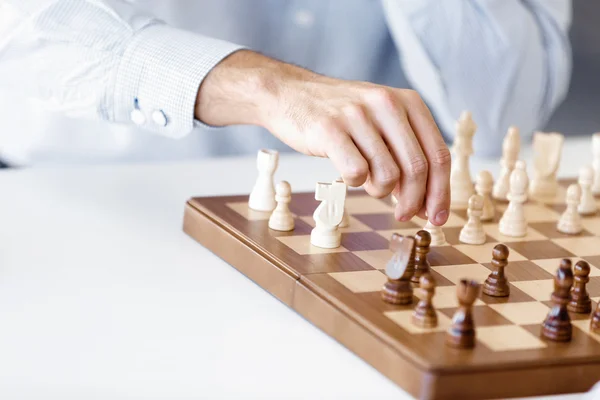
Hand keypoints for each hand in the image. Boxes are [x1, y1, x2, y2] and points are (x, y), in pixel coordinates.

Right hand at [196, 50, 450, 225]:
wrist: (290, 94)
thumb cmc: (340, 117)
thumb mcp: (381, 125)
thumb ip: (405, 157)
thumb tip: (426, 205)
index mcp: (408, 102)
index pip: (438, 155)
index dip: (440, 193)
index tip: (436, 218)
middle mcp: (387, 104)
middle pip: (417, 169)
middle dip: (413, 202)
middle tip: (402, 216)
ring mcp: (357, 115)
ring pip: (387, 175)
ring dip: (379, 191)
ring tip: (367, 182)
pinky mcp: (330, 129)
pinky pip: (356, 174)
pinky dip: (353, 182)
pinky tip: (346, 171)